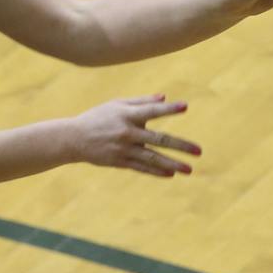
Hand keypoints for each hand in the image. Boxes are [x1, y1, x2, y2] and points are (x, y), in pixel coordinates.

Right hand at [71, 94, 199, 177]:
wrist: (73, 138)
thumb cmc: (98, 117)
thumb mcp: (117, 105)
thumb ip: (141, 101)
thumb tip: (164, 98)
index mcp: (127, 115)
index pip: (152, 111)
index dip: (169, 109)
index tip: (185, 107)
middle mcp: (127, 132)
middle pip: (158, 139)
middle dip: (180, 146)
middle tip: (199, 151)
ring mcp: (123, 149)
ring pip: (152, 158)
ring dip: (172, 164)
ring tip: (189, 169)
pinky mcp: (119, 161)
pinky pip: (142, 167)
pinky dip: (156, 171)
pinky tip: (171, 174)